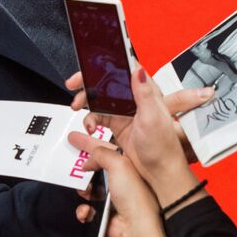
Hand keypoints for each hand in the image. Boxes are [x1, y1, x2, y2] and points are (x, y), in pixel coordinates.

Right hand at [63, 137, 162, 236]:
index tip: (78, 138)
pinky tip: (88, 210)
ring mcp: (113, 197)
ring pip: (89, 189)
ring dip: (83, 191)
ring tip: (84, 192)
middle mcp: (121, 180)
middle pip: (95, 169)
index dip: (91, 144)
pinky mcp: (105, 212)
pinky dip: (84, 210)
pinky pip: (87, 207)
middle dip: (82, 169)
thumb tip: (90, 158)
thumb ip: (102, 154)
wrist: (136, 228)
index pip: (105, 150)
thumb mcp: (119, 164)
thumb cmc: (136, 199)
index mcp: (127, 165)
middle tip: (69, 163)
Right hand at [66, 69, 208, 181]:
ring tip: (79, 110)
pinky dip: (91, 121)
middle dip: (88, 83)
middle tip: (74, 86)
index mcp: (145, 92)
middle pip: (107, 82)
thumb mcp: (152, 117)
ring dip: (87, 103)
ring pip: (100, 100)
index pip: (123, 68)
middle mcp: (135, 99)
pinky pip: (99, 117)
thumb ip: (144, 93)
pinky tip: (90, 128)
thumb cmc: (162, 145)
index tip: (88, 69)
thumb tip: (138, 70)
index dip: (104, 65)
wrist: (159, 171)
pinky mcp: (118, 125)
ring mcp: (125, 112)